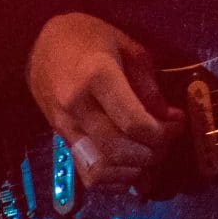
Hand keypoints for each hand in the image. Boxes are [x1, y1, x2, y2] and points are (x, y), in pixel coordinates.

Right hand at [27, 12, 185, 188]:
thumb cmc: (89, 37)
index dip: (162, 133)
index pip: (134, 123)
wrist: (40, 44)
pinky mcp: (61, 141)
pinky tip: (130, 169)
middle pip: (120, 150)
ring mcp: (65, 128)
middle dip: (152, 153)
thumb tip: (168, 119)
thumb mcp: (127, 47)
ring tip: (149, 156)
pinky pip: (88, 175)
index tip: (177, 125)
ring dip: (133, 172)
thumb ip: (149, 85)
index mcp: (97, 77)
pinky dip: (114, 181)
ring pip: (102, 170)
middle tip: (166, 142)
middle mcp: (77, 107)